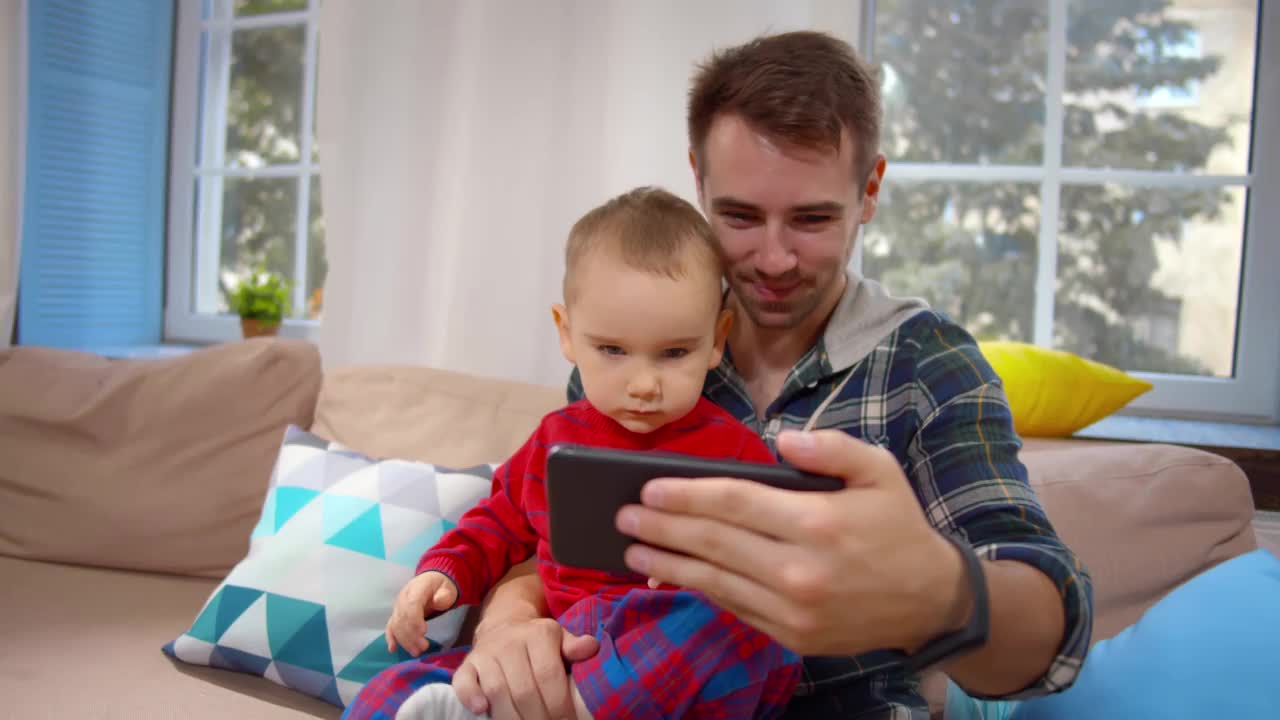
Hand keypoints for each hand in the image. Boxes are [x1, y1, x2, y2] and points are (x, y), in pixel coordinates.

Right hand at [385, 571, 457, 656]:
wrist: (431, 581)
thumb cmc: (440, 586)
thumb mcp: (447, 588)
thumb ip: (444, 595)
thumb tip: (438, 601)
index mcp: (416, 588)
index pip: (411, 604)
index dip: (415, 619)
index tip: (423, 632)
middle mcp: (403, 597)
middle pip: (403, 617)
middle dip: (412, 634)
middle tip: (423, 647)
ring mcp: (398, 606)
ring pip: (396, 624)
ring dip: (404, 640)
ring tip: (416, 652)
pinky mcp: (396, 614)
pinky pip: (391, 626)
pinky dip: (390, 637)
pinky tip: (392, 649)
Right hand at [451, 618, 598, 718]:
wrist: (504, 624)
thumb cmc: (539, 641)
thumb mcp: (560, 638)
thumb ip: (574, 647)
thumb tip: (590, 647)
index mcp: (538, 634)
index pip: (548, 675)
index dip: (558, 704)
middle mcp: (510, 642)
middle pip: (524, 689)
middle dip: (538, 718)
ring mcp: (486, 653)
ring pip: (496, 691)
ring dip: (510, 717)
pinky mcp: (467, 664)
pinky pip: (463, 682)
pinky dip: (470, 697)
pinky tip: (481, 711)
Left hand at [614, 429, 965, 655]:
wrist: (931, 601)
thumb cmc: (898, 526)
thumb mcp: (879, 470)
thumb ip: (831, 447)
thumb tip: (782, 440)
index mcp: (817, 522)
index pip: (735, 503)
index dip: (686, 494)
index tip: (648, 487)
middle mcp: (801, 570)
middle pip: (714, 542)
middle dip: (663, 526)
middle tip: (623, 514)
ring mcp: (794, 609)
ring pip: (715, 581)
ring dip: (668, 563)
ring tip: (631, 549)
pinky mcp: (792, 635)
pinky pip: (733, 608)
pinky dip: (699, 590)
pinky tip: (673, 574)